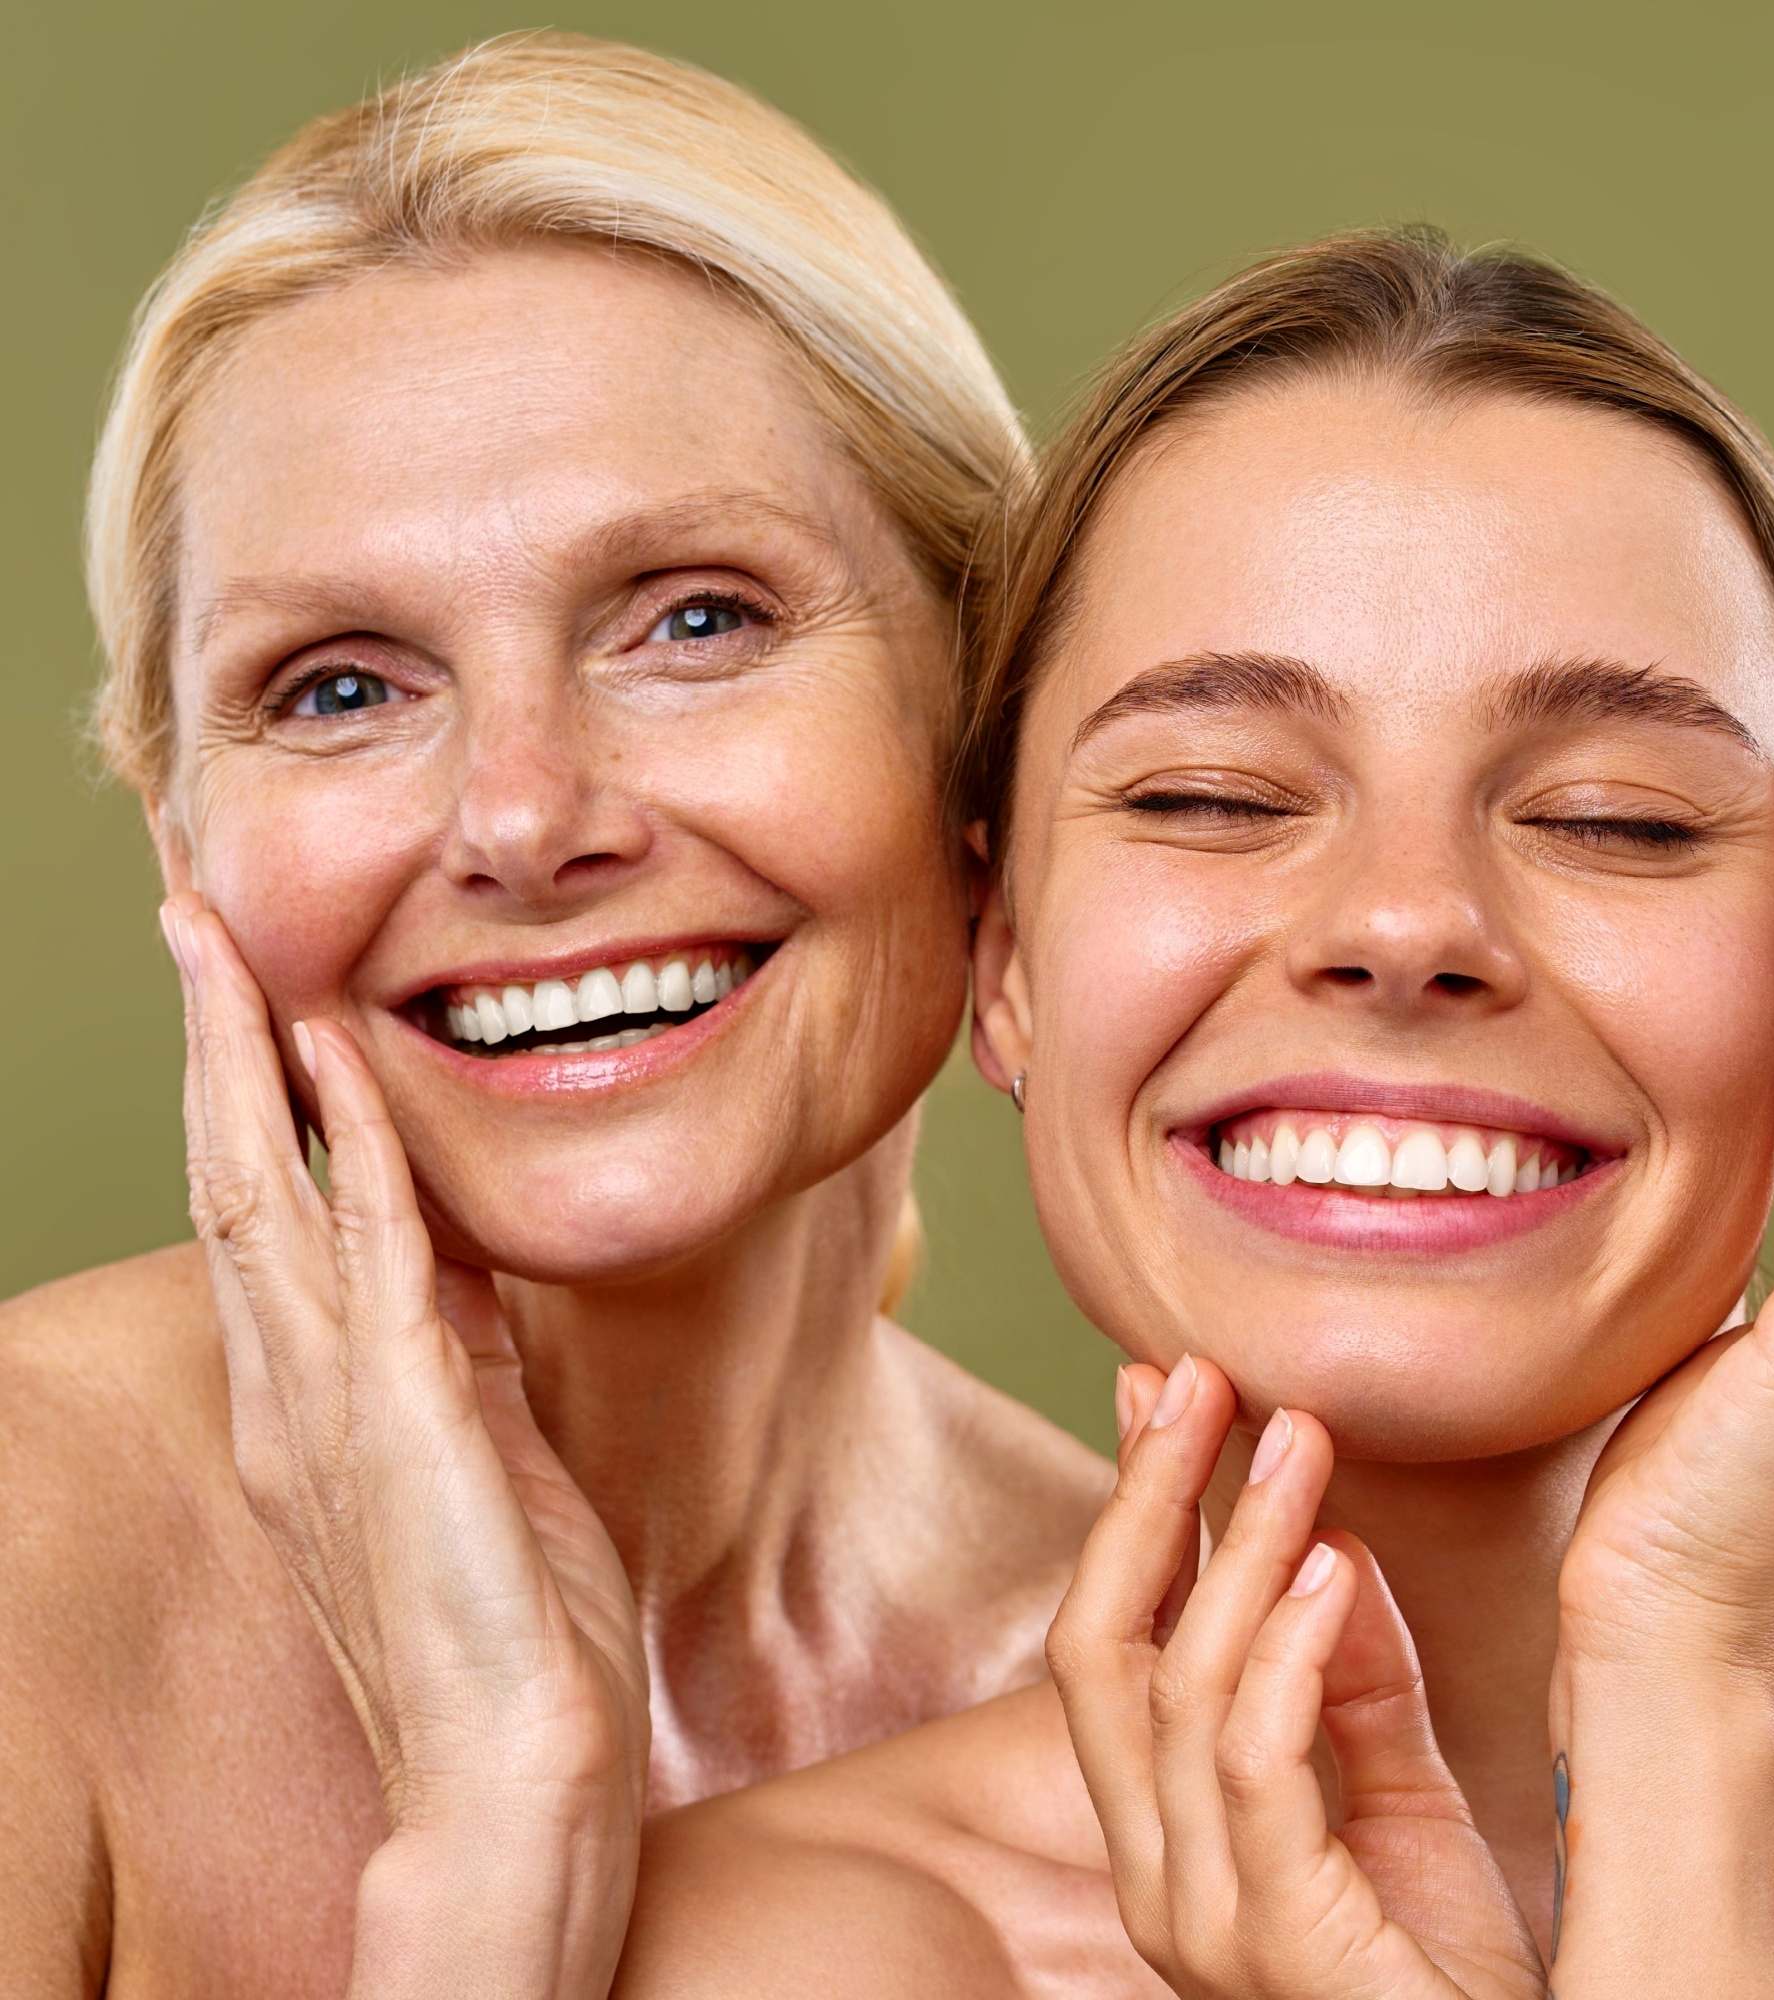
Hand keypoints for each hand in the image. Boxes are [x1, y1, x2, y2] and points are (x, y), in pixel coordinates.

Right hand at [162, 894, 649, 1957]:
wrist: (514, 1770)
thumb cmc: (506, 1621)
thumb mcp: (479, 1446)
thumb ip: (451, 1347)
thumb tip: (451, 1249)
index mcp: (309, 1398)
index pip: (261, 1208)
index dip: (244, 1092)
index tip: (247, 988)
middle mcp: (289, 1390)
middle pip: (229, 1173)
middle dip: (209, 1039)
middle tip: (188, 916)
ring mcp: (330, 1403)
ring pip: (262, 1191)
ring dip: (243, 1058)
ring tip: (221, 942)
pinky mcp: (400, 1420)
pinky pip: (371, 1253)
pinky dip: (350, 1148)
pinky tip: (334, 1061)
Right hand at [1045, 1355, 1546, 1999]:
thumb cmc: (1461, 1976)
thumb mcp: (1406, 1800)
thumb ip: (1356, 1681)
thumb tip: (1328, 1536)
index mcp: (1164, 1833)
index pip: (1107, 1637)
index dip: (1129, 1504)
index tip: (1161, 1386)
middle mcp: (1152, 1872)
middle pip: (1098, 1645)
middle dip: (1146, 1495)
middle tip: (1204, 1375)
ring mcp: (1199, 1917)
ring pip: (1179, 1686)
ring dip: (1237, 1544)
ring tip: (1296, 1443)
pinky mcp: (1274, 1946)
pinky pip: (1255, 1763)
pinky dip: (1290, 1649)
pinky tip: (1335, 1562)